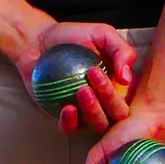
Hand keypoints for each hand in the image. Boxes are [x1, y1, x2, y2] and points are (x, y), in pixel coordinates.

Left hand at [15, 23, 136, 133]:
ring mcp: (86, 113)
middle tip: (90, 78)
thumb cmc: (73, 37)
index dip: (116, 92)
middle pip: (116, 116)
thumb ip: (122, 51)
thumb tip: (126, 79)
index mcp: (119, 89)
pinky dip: (71, 122)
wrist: (39, 41)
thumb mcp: (103, 35)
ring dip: (93, 111)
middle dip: (108, 101)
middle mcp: (106, 104)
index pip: (126, 99)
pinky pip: (71, 128)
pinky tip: (68, 108)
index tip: (96, 71)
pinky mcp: (64, 118)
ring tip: (81, 91)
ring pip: (97, 125)